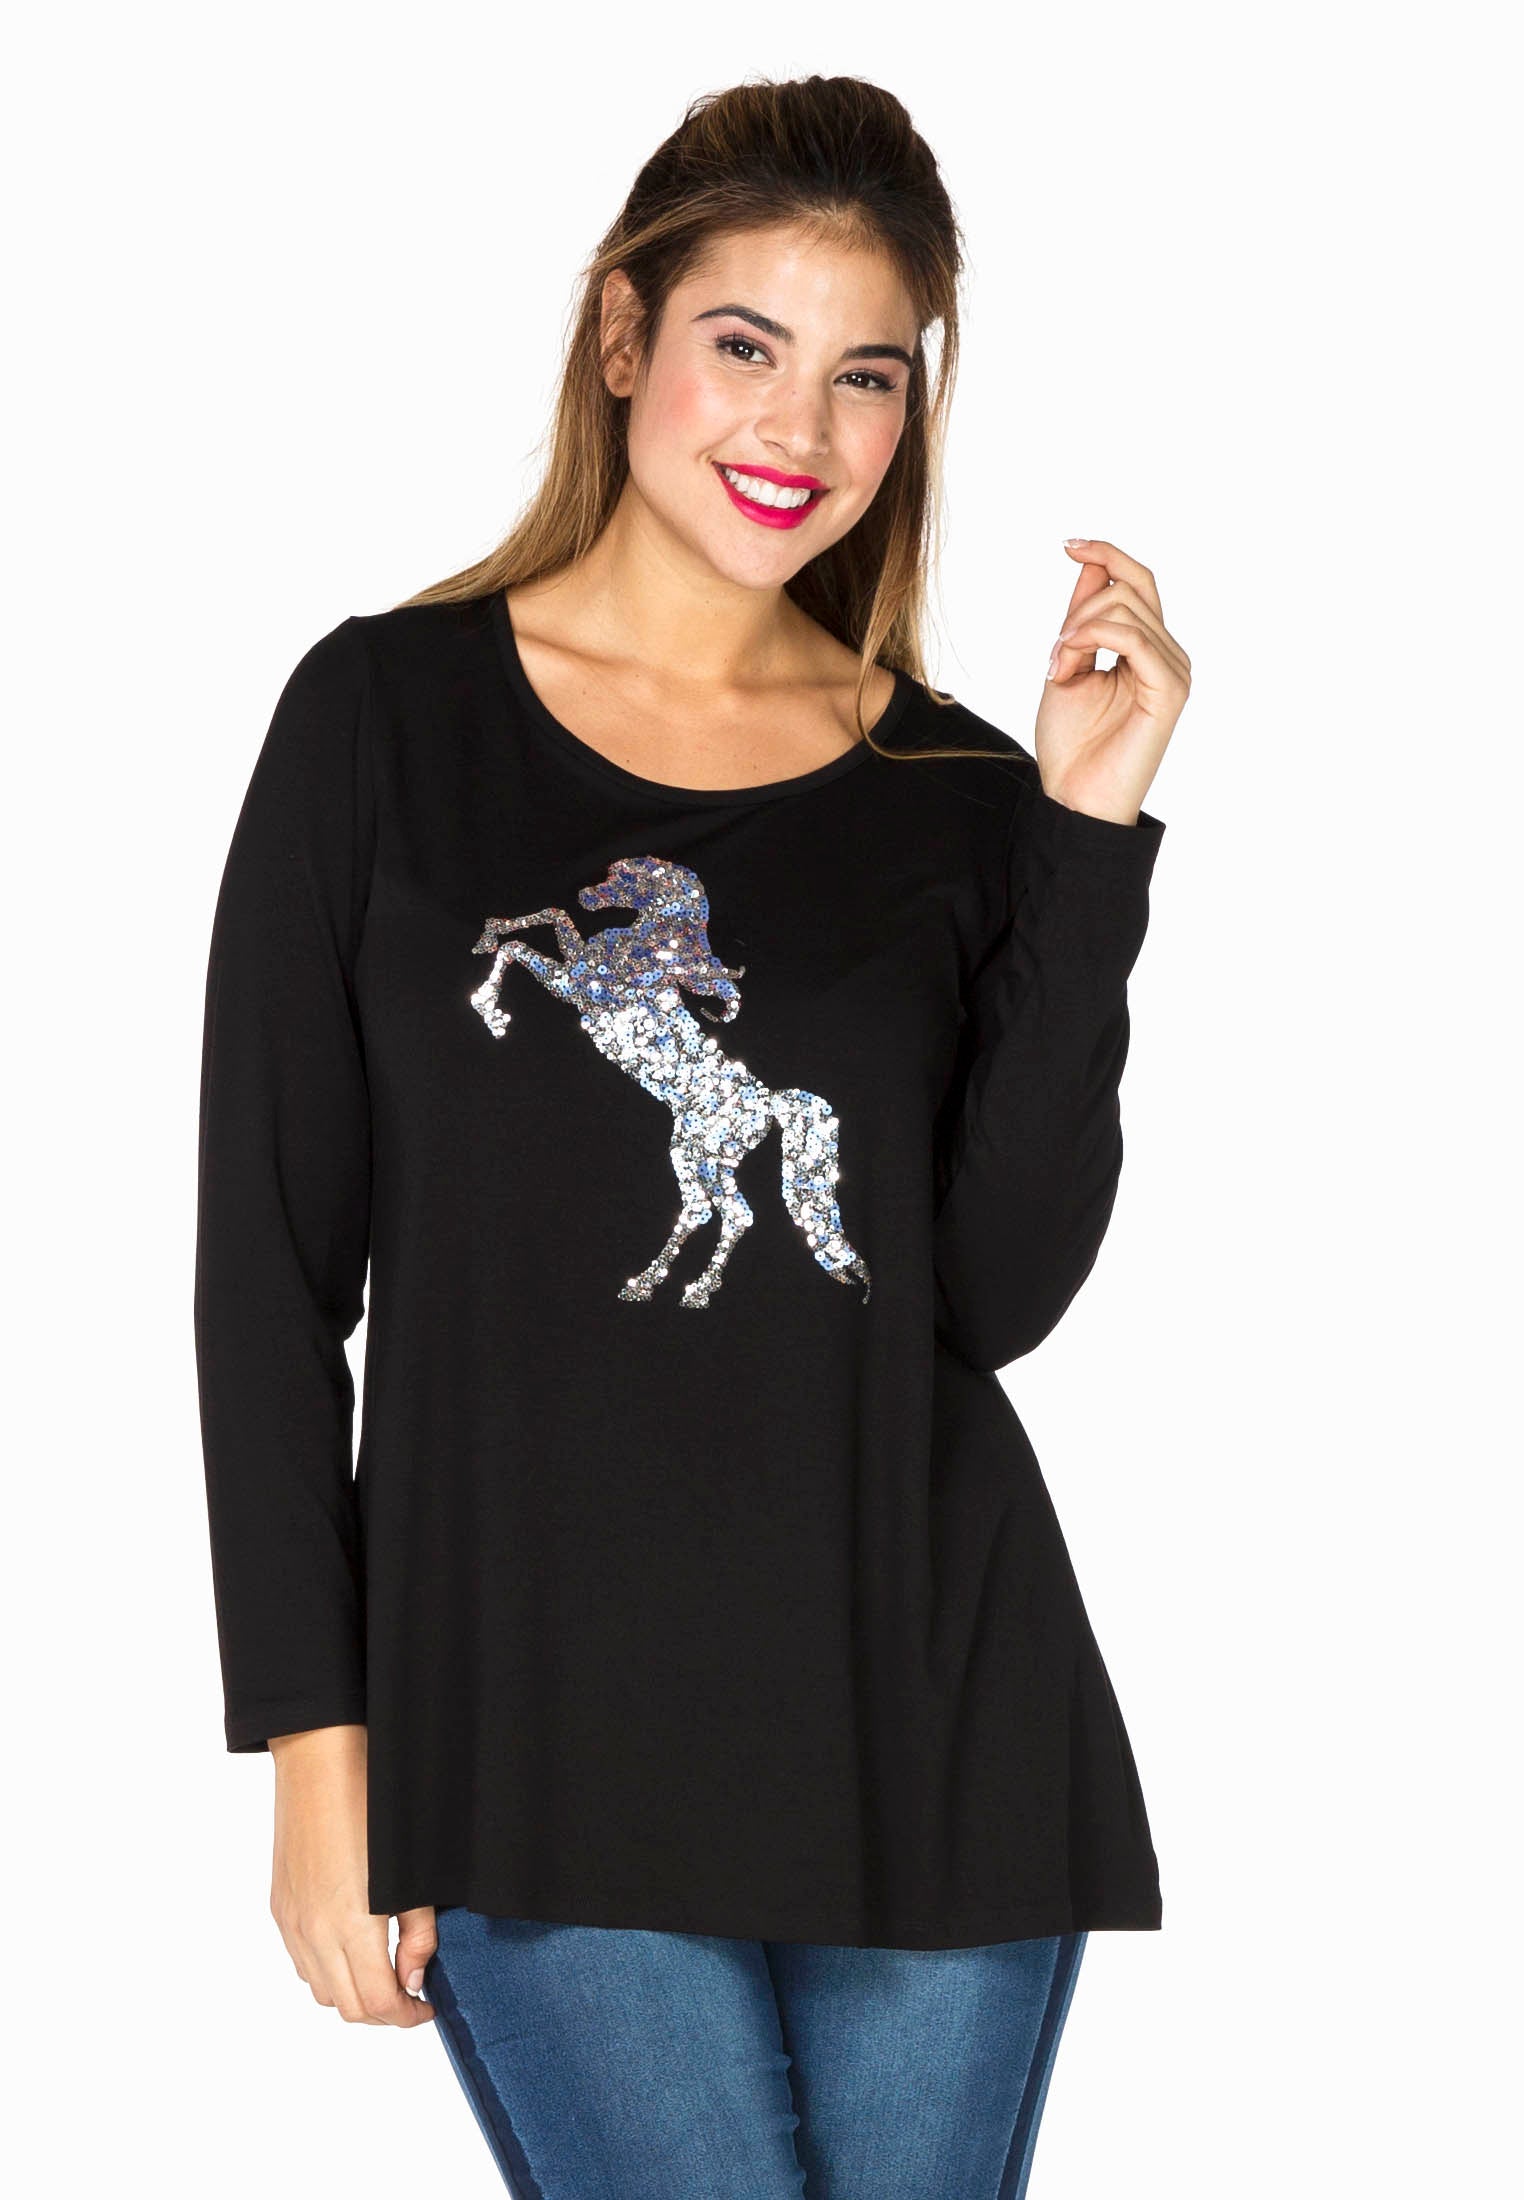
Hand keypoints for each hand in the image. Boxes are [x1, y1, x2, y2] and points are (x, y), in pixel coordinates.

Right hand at [268, 1724, 436, 2027]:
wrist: (318, 1760)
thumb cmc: (371, 1803)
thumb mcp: (412, 1872)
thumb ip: (418, 1932)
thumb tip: (414, 1977)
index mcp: (351, 1925)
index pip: (378, 2002)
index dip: (407, 2014)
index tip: (426, 2006)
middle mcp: (314, 1932)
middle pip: (348, 2007)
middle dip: (383, 2012)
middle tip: (411, 1992)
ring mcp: (292, 1921)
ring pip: (320, 1991)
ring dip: (353, 1994)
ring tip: (383, 1971)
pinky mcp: (280, 1907)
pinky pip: (301, 1962)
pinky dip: (327, 1972)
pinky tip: (351, 1948)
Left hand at [1037, 538, 1190, 824]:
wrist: (1075, 798)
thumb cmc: (1072, 744)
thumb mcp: (1067, 665)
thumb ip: (1081, 619)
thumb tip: (1088, 564)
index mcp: (1148, 647)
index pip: (1137, 581)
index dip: (1107, 553)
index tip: (1068, 544)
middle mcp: (1168, 653)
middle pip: (1131, 586)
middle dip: (1079, 606)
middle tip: (1053, 652)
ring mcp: (1174, 669)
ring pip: (1125, 606)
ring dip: (1076, 628)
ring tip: (1056, 666)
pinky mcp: (1170, 688)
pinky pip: (1132, 636)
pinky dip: (1090, 639)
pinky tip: (1066, 664)